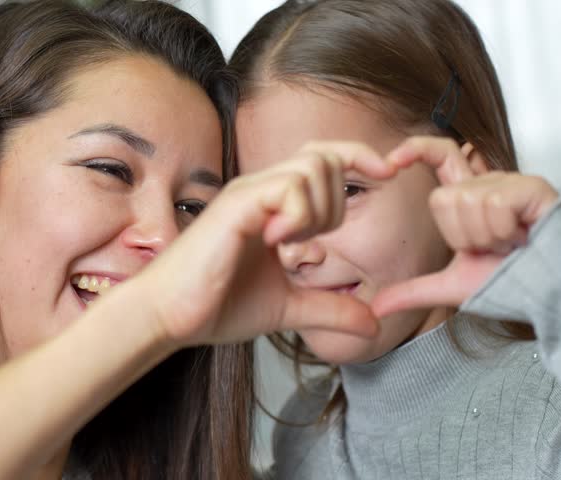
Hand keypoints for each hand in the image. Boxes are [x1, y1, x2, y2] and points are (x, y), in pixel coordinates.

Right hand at [137, 142, 396, 347]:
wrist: (170, 316)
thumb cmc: (216, 305)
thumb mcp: (288, 308)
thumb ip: (329, 308)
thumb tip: (374, 323)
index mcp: (273, 204)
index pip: (324, 159)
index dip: (360, 157)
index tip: (390, 173)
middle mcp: (261, 189)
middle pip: (326, 158)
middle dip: (336, 203)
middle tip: (308, 244)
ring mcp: (248, 194)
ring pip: (312, 167)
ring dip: (317, 210)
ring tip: (288, 244)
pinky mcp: (236, 207)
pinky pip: (287, 188)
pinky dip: (297, 215)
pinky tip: (276, 242)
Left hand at [372, 136, 559, 316]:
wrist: (546, 294)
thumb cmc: (506, 282)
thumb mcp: (450, 286)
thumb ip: (411, 292)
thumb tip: (374, 308)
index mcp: (467, 196)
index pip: (438, 155)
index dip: (415, 149)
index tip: (391, 163)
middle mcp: (486, 183)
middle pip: (443, 196)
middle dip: (461, 235)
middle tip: (489, 248)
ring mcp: (509, 183)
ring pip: (467, 202)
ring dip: (485, 237)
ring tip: (508, 244)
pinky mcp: (531, 187)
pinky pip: (493, 204)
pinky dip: (503, 232)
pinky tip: (521, 237)